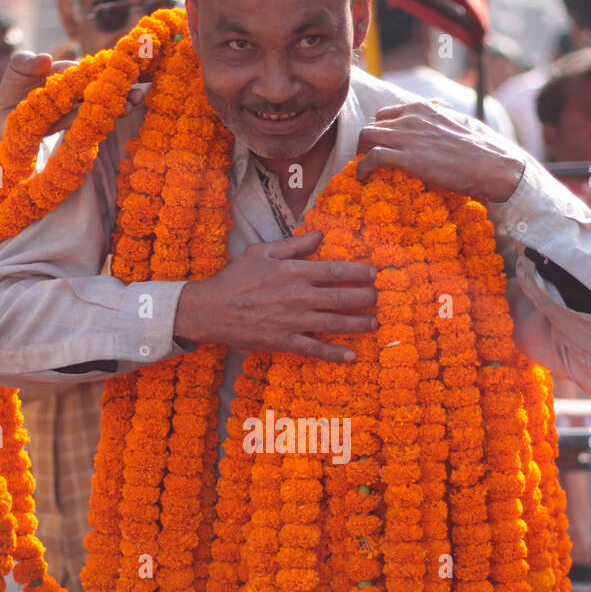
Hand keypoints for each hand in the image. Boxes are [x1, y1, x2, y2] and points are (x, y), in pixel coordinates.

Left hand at [0, 51, 145, 152]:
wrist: (6, 121)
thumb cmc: (14, 90)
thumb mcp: (16, 70)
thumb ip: (26, 62)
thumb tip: (46, 58)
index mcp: (70, 73)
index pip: (94, 68)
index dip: (111, 68)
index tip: (130, 66)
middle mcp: (77, 92)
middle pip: (103, 88)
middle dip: (122, 89)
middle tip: (140, 91)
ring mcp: (75, 111)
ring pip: (99, 108)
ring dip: (117, 107)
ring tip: (134, 105)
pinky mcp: (69, 129)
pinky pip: (86, 125)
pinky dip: (99, 123)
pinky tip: (113, 121)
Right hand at [174, 230, 377, 362]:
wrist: (211, 309)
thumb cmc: (236, 278)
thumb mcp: (262, 251)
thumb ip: (293, 245)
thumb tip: (318, 235)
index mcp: (294, 272)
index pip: (335, 271)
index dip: (359, 272)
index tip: (374, 273)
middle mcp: (298, 296)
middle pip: (341, 298)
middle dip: (365, 298)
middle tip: (379, 298)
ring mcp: (293, 321)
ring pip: (334, 323)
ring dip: (358, 324)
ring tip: (375, 322)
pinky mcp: (284, 341)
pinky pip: (314, 349)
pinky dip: (334, 354)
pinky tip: (351, 356)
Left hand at [356, 102, 524, 203]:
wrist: (490, 165)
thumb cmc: (478, 149)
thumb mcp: (457, 122)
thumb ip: (441, 115)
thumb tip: (438, 108)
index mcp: (422, 108)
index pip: (385, 113)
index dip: (379, 132)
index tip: (380, 147)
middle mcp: (411, 118)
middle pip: (372, 125)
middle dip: (366, 144)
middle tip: (369, 162)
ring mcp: (407, 136)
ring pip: (366, 137)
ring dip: (360, 154)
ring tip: (365, 171)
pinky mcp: (406, 158)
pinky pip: (371, 157)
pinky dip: (362, 168)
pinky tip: (363, 179)